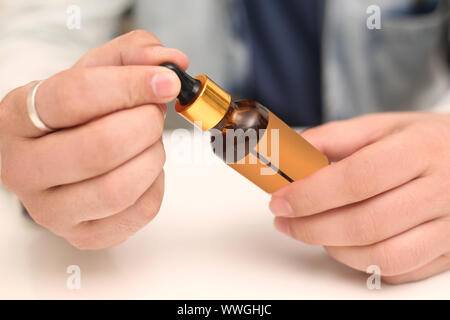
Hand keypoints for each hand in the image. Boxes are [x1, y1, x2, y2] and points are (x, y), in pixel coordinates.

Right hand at [0, 30, 187, 249]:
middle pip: (99, 147)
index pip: (74, 97)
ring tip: (149, 143)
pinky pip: (139, 212)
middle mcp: (24, 168)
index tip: (165, 81)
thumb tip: (169, 60)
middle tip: (153, 114)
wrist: (61, 157)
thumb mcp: (94, 73)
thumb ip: (131, 55)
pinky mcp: (83, 234)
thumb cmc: (77, 117)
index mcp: (18, 118)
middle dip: (144, 125)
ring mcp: (51, 209)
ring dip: (152, 157)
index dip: (129, 86)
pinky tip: (143, 170)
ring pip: (118, 188)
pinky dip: (156, 185)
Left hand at [269, 112, 449, 283]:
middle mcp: (441, 190)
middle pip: (366, 223)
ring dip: (334, 248)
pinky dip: (361, 262)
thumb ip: (335, 137)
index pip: (357, 178)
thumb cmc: (424, 141)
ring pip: (382, 256)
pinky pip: (398, 271)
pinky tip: (345, 243)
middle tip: (286, 220)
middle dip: (312, 227)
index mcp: (421, 149)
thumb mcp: (383, 126)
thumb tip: (292, 154)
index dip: (311, 194)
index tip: (281, 200)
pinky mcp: (449, 252)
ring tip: (313, 231)